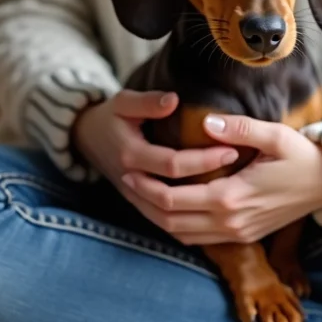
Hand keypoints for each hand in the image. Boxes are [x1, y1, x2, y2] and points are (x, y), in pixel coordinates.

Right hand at [73, 90, 239, 223]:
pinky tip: (211, 213)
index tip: (230, 149)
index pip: (172, 164)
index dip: (202, 159)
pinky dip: (185, 220)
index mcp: (130, 154)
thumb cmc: (110, 117)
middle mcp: (131, 180)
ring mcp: (133, 196)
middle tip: (235, 172)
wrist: (86, 140)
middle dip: (207, 183)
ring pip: (168, 215)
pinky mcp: (137, 203)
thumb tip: (174, 100)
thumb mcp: (124, 101)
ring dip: (198, 209)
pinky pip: (162, 221)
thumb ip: (147, 102)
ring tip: (229, 195)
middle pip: (173, 193)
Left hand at [122, 114, 321, 244]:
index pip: (175, 200)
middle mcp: (231, 222)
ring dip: (159, 219)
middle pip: (172, 223)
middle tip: (126, 185)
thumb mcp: (275, 135)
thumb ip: (239, 128)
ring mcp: (239, 234)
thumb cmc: (303, 156)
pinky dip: (179, 229)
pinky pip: (201, 240)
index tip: (129, 172)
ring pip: (183, 236)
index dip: (147, 188)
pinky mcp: (245, 237)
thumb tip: (207, 122)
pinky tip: (170, 210)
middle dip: (145, 205)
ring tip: (141, 197)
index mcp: (232, 197)